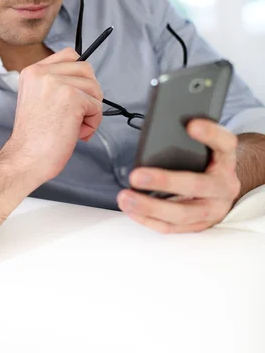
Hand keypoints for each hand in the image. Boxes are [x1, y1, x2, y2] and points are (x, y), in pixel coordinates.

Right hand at [4, 48, 102, 185]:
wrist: (25, 158)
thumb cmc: (33, 137)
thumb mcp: (36, 98)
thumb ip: (55, 84)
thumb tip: (85, 80)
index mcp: (32, 71)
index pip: (69, 55)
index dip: (79, 75)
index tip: (77, 94)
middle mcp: (43, 72)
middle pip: (86, 69)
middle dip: (89, 92)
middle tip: (77, 114)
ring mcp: (57, 83)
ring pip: (94, 88)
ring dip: (91, 110)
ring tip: (74, 127)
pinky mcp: (72, 97)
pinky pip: (97, 106)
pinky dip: (92, 122)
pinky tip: (76, 133)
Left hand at [117, 119, 240, 233]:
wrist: (222, 185)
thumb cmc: (206, 161)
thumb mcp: (204, 147)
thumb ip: (186, 140)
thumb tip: (154, 137)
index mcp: (226, 159)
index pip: (225, 143)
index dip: (210, 133)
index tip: (191, 125)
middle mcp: (225, 185)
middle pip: (196, 185)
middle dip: (164, 182)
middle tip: (136, 176)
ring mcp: (214, 209)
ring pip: (182, 213)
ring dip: (149, 207)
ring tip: (125, 197)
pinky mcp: (201, 225)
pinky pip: (173, 227)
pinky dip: (150, 220)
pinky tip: (132, 211)